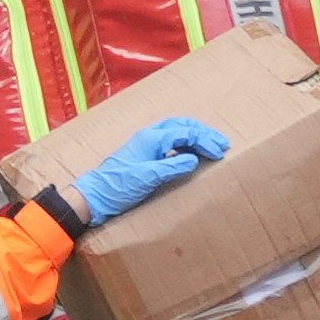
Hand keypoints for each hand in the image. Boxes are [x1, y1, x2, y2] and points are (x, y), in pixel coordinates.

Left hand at [68, 116, 230, 226]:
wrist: (97, 195)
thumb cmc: (119, 186)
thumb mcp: (148, 177)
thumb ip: (172, 166)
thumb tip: (194, 159)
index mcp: (151, 138)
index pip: (184, 132)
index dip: (204, 140)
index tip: (220, 152)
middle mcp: (150, 136)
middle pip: (182, 125)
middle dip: (203, 132)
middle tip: (222, 143)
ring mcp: (147, 144)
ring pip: (176, 131)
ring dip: (195, 136)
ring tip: (212, 146)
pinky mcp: (145, 154)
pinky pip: (170, 142)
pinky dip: (186, 144)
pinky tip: (193, 153)